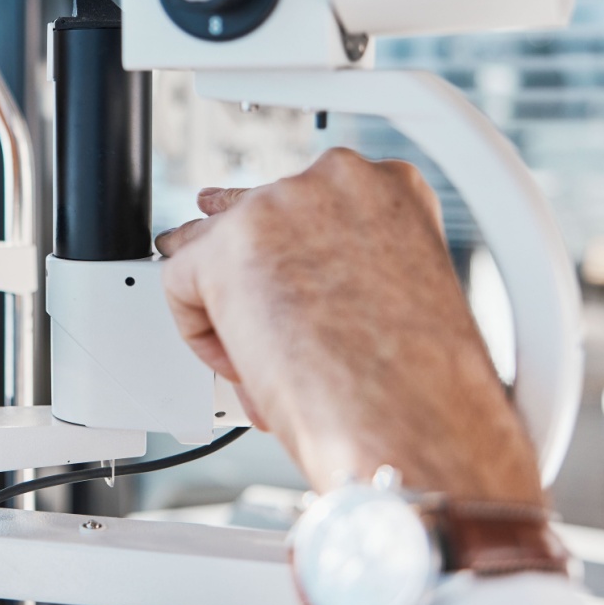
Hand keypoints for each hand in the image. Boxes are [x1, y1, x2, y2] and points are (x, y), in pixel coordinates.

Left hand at [159, 149, 544, 505]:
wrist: (413, 422)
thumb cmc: (423, 387)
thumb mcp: (404, 299)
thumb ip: (352, 272)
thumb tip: (294, 292)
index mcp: (393, 190)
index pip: (312, 199)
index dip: (292, 251)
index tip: (284, 276)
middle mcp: (335, 182)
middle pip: (255, 214)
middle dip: (245, 271)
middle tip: (246, 311)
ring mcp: (278, 206)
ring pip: (213, 244)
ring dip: (222, 301)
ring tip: (248, 354)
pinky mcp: (226, 246)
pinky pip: (180, 281)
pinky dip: (197, 333)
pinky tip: (238, 367)